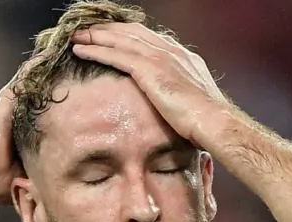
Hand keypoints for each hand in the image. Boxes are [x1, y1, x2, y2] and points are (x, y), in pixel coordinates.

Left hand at [71, 23, 228, 147]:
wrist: (213, 122)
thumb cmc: (207, 121)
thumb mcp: (194, 102)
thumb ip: (181, 95)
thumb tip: (173, 106)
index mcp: (183, 58)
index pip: (150, 39)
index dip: (127, 35)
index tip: (112, 36)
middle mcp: (171, 52)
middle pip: (132, 33)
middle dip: (109, 30)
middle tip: (89, 30)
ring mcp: (160, 58)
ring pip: (120, 40)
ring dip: (96, 36)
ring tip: (78, 36)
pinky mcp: (148, 70)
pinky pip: (115, 55)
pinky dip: (95, 50)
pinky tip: (80, 49)